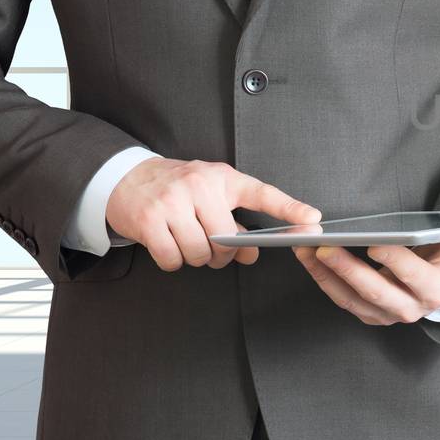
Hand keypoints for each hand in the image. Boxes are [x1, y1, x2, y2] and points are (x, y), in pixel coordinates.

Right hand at [106, 158, 319, 270]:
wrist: (127, 179)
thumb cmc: (177, 188)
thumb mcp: (211, 197)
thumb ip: (236, 225)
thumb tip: (251, 254)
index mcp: (222, 178)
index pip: (262, 194)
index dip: (289, 209)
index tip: (312, 221)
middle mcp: (199, 186)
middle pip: (226, 240)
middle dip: (221, 253)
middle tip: (210, 245)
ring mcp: (173, 202)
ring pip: (201, 253)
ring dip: (196, 258)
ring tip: (186, 240)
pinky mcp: (150, 220)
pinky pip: (173, 259)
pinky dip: (173, 261)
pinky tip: (168, 244)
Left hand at [293, 232, 439, 324]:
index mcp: (438, 292)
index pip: (415, 279)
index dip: (396, 262)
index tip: (376, 242)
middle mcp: (411, 308)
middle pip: (376, 292)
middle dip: (347, 269)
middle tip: (324, 246)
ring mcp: (388, 313)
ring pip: (352, 299)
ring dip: (326, 276)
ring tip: (305, 249)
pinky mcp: (371, 311)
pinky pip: (342, 299)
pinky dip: (323, 281)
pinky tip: (307, 258)